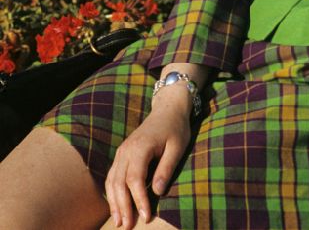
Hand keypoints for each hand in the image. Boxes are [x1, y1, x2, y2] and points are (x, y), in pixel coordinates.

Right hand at [105, 89, 191, 227]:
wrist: (167, 108)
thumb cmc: (175, 127)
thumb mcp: (178, 146)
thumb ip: (167, 168)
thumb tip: (158, 192)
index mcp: (140, 147)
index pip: (135, 179)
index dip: (138, 199)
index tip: (145, 216)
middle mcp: (126, 150)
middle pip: (119, 183)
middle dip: (123, 206)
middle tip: (128, 226)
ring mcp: (121, 152)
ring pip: (112, 181)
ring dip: (114, 203)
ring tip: (119, 222)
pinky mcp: (121, 154)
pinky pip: (112, 176)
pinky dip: (112, 192)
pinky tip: (116, 206)